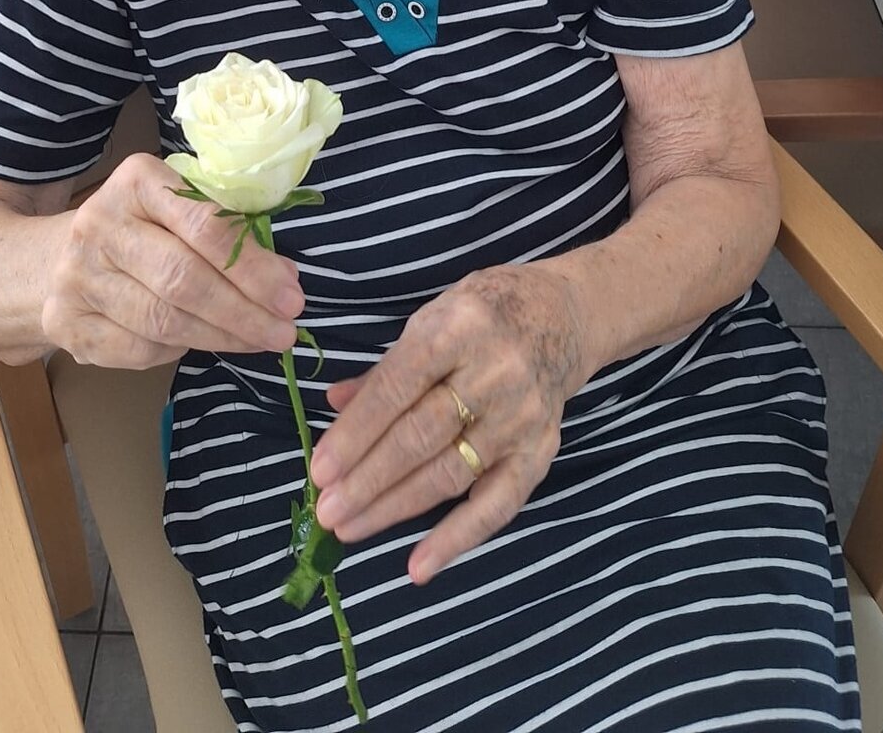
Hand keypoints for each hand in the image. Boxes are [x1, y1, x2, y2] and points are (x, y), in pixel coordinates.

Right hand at [41, 152, 304, 366]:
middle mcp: (99, 224)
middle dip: (243, 310)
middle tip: (284, 331)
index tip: (291, 294)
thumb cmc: (137, 230)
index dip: (252, 267)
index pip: (204, 225)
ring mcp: (78, 277)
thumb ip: (224, 231)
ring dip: (222, 337)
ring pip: (164, 320)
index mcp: (136, 182)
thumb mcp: (175, 208)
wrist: (51, 261)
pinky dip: (181, 351)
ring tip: (260, 341)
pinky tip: (207, 343)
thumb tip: (284, 276)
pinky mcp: (67, 324)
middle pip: (183, 279)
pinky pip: (140, 350)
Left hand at [309, 263, 587, 583]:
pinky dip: (456, 539)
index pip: (398, 387)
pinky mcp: (540, 452)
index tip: (320, 469)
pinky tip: (418, 566)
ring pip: (449, 473)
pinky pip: (497, 505)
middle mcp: (494, 372)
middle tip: (326, 510)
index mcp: (458, 328)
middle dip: (368, 478)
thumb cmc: (482, 315)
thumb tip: (333, 403)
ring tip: (349, 528)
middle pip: (421, 435)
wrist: (561, 317)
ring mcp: (521, 417)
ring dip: (394, 507)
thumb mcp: (432, 318)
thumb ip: (385, 368)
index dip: (356, 431)